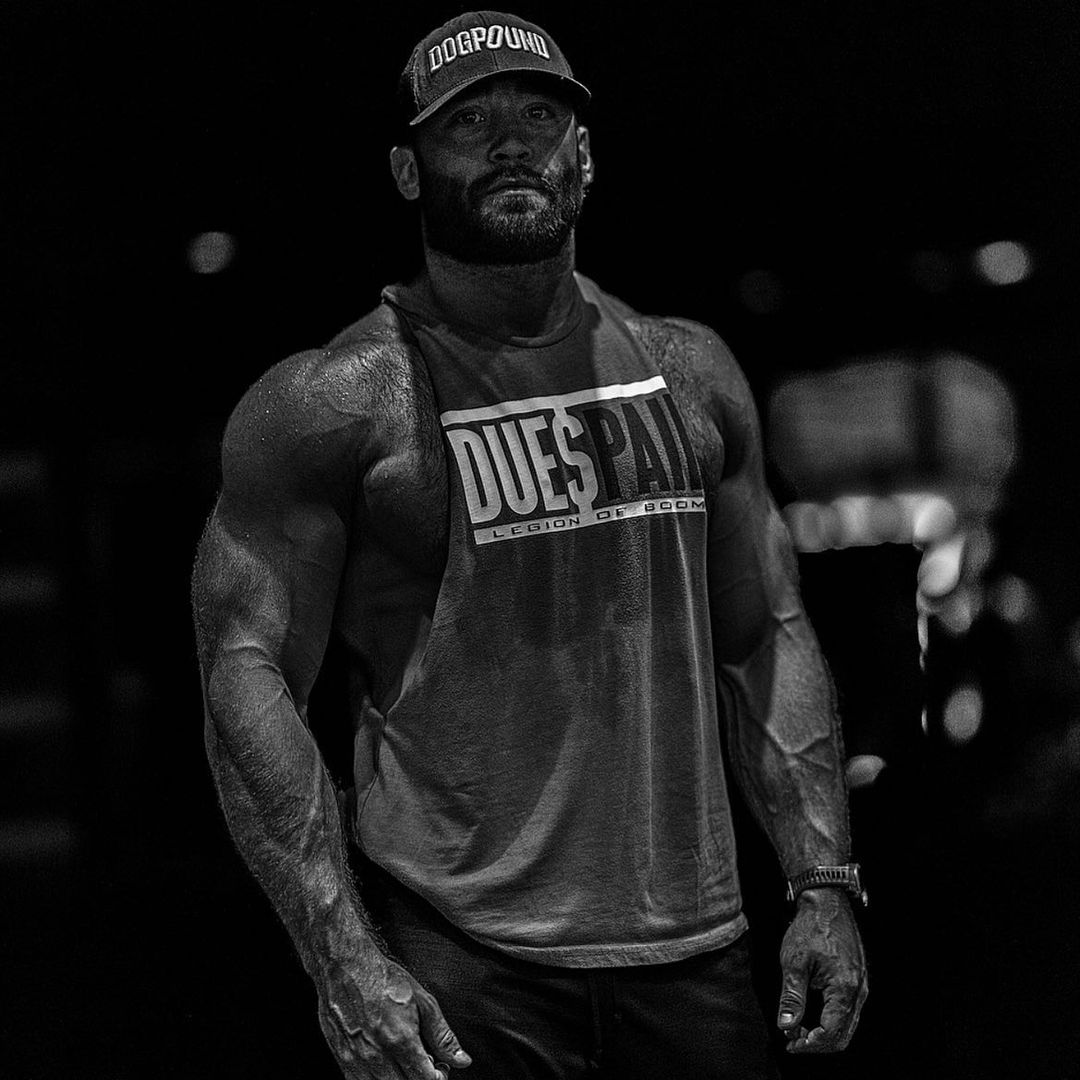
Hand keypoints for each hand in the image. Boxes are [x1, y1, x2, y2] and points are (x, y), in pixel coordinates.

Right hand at [317, 949, 471, 1078]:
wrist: (347, 968)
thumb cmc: (384, 979)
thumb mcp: (423, 1001)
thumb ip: (442, 1036)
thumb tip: (462, 1060)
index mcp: (401, 1041)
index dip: (437, 1077)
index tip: (439, 1068)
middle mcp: (377, 1057)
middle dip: (419, 1079)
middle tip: (423, 1064)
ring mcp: (356, 1062)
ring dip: (398, 1079)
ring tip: (403, 1061)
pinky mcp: (342, 1061)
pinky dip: (377, 1079)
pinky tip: (384, 1062)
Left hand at [776, 889, 867, 1052]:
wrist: (827, 901)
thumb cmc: (810, 927)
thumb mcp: (794, 962)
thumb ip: (792, 997)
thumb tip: (786, 1025)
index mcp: (844, 988)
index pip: (831, 1033)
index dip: (809, 1044)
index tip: (789, 1042)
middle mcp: (859, 991)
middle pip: (842, 1035)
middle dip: (816, 1042)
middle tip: (791, 1036)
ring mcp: (861, 985)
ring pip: (847, 1025)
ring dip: (823, 1032)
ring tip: (797, 1026)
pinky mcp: (858, 980)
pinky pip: (849, 1011)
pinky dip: (831, 1019)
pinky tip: (811, 1012)